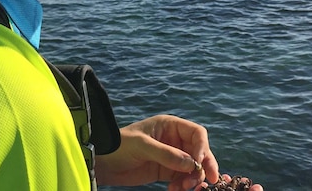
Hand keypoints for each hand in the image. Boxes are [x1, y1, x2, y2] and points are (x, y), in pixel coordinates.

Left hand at [94, 114, 218, 190]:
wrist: (103, 163)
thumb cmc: (119, 145)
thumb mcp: (142, 146)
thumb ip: (166, 154)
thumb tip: (191, 163)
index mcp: (170, 126)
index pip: (196, 133)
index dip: (203, 147)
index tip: (200, 163)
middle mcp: (174, 140)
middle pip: (200, 152)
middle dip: (203, 166)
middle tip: (207, 181)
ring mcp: (171, 156)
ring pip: (193, 168)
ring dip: (192, 179)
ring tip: (183, 187)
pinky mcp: (166, 171)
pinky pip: (182, 178)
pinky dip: (182, 185)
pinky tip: (174, 190)